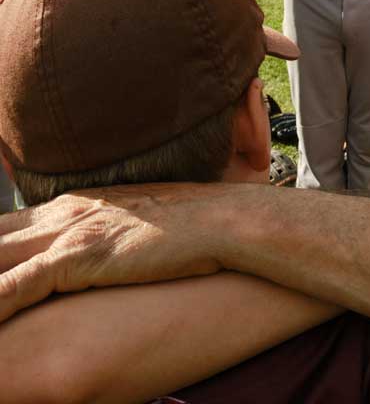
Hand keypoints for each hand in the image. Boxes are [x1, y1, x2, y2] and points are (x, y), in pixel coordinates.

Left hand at [0, 184, 223, 323]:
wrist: (225, 220)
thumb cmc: (192, 228)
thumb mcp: (136, 224)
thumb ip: (103, 234)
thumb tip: (99, 257)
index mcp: (71, 206)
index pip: (1, 227)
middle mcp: (60, 214)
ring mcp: (68, 233)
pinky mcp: (79, 257)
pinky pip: (16, 287)